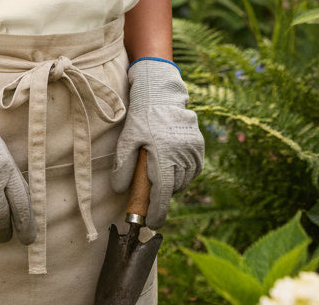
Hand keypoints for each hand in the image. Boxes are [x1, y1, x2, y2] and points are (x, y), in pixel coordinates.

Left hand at [110, 57, 203, 228]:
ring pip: (185, 180)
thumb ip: (123, 166)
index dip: (158, 211)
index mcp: (163, 156)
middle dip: (162, 193)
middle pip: (173, 188)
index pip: (163, 194)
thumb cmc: (141, 117)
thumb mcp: (127, 139)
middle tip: (150, 188)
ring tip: (161, 171)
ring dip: (174, 182)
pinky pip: (194, 169)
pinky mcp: (199, 145)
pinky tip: (174, 164)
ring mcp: (193, 150)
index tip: (153, 222)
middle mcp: (181, 155)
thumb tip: (119, 190)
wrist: (161, 94)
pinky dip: (185, 172)